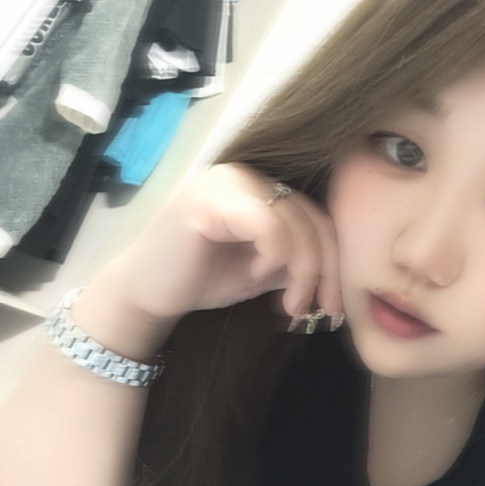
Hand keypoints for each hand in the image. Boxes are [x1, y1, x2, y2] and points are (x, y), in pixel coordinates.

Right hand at [103, 163, 342, 323]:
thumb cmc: (203, 279)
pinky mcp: (209, 199)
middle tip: (313, 310)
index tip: (332, 305)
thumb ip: (298, 259)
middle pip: (312, 218)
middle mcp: (246, 174)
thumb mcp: (266, 270)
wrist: (145, 294)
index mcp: (261, 187)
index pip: (317, 216)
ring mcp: (227, 182)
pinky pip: (268, 224)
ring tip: (286, 304)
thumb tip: (337, 273)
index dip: (333, 261)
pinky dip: (274, 257)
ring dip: (302, 272)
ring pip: (295, 222)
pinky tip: (256, 277)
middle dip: (323, 272)